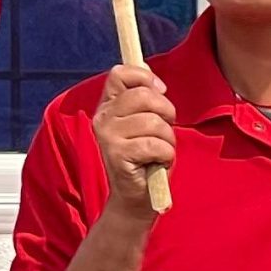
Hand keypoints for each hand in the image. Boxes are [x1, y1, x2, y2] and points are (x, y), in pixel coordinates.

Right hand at [91, 63, 175, 216]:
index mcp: (107, 105)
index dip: (145, 78)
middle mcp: (102, 117)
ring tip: (158, 151)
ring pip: (155, 122)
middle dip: (167, 113)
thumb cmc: (146, 157)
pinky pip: (156, 146)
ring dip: (168, 140)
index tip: (160, 92)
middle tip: (163, 131)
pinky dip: (166, 156)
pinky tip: (156, 163)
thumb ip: (144, 98)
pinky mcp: (117, 155)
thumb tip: (150, 75)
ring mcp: (107, 136)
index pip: (120, 73)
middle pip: (144, 95)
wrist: (137, 197)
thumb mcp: (144, 122)